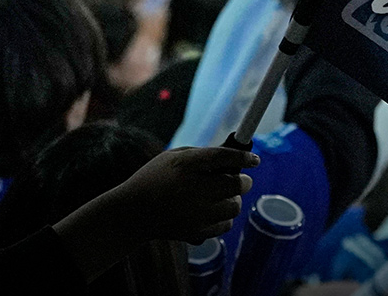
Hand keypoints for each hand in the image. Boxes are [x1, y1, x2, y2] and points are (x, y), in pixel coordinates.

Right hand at [53, 147, 259, 281]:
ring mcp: (195, 213)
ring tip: (219, 196)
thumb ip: (203, 155)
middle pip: (236, 185)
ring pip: (234, 206)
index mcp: (185, 165)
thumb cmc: (155, 179)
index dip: (244, 157)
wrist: (132, 214)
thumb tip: (234, 156)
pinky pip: (226, 224)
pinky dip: (223, 217)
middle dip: (242, 181)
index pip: (223, 157)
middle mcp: (192, 189)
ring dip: (232, 200)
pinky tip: (210, 211)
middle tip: (237, 179)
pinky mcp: (196, 232)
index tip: (255, 160)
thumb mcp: (175, 157)